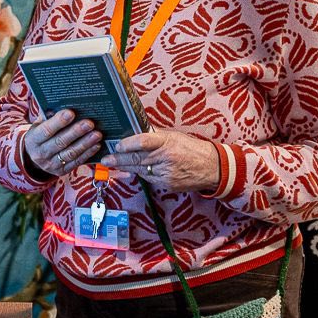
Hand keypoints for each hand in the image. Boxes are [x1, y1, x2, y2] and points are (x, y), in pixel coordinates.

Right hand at [23, 109, 101, 177]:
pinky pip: (76, 162)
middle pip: (60, 142)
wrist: (33, 158)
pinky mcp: (61, 171)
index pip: (46, 130)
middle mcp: (40, 154)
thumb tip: (64, 104)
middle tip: (89, 123)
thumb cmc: (40, 135)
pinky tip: (96, 145)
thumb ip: (48, 117)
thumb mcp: (38, 126)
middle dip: (76, 132)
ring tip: (97, 134)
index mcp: (33, 140)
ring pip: (70, 153)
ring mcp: (51, 164)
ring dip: (85, 143)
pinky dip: (87, 153)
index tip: (71, 112)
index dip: (58, 122)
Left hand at [99, 129, 220, 193]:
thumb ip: (156, 136)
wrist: (212, 167)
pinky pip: (149, 178)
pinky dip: (140, 173)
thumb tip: (137, 133)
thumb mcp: (175, 136)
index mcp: (168, 142)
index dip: (128, 144)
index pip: (143, 142)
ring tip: (112, 164)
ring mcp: (166, 173)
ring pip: (140, 170)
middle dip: (119, 160)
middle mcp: (166, 157)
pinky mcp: (167, 184)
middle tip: (105, 159)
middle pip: (137, 158)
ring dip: (125, 167)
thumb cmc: (193, 148)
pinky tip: (131, 170)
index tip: (117, 145)